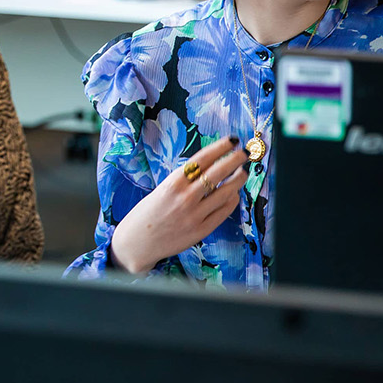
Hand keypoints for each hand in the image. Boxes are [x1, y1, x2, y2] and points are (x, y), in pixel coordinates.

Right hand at [109, 136, 246, 274]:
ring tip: (243, 172)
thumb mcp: (161, 189)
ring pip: (225, 192)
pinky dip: (231, 200)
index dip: (220, 147)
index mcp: (172, 183)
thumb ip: (184, 180)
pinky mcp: (201, 230)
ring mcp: (195, 215)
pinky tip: (234, 193)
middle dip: (234, 160)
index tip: (232, 140)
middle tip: (244, 153)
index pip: (202, 159)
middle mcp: (185, 197)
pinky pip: (223, 211)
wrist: (138, 242)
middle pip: (217, 173)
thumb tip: (210, 167)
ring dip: (238, 179)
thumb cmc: (147, 213)